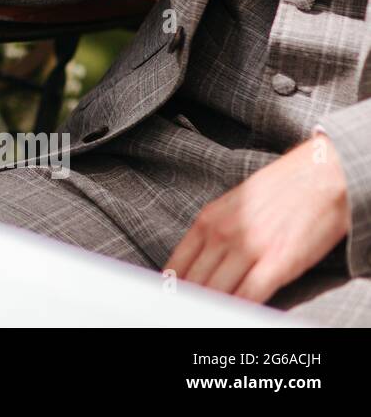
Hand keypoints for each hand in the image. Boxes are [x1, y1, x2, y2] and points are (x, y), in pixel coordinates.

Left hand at [165, 135, 349, 302]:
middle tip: (189, 312)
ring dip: (213, 307)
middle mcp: (222, 234)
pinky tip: (238, 313)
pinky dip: (241, 308)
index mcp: (207, 220)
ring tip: (211, 316)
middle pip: (195, 283)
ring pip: (217, 292)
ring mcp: (249, 248)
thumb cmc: (278, 191)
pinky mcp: (277, 262)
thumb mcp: (232, 206)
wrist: (319, 176)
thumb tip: (198, 263)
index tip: (175, 299)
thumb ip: (213, 232)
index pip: (177, 265)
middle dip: (191, 300)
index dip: (174, 288)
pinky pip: (249, 295)